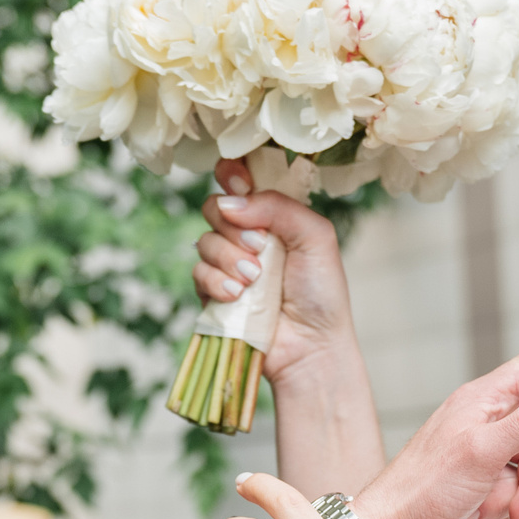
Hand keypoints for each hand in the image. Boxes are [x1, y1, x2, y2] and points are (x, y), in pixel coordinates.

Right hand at [194, 156, 357, 383]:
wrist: (311, 344)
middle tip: (260, 248)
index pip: (240, 180)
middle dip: (233, 225)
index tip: (239, 182)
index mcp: (273, 216)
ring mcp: (228, 264)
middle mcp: (247, 235)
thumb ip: (279, 207)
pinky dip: (216, 282)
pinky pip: (197, 273)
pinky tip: (238, 296)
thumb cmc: (321, 292)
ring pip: (204, 241)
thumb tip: (231, 201)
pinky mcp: (213, 293)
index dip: (232, 174)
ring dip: (229, 259)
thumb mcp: (316, 237)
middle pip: (215, 206)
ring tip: (255, 280)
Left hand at [353, 300, 518, 518]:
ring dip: (507, 503)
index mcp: (484, 400)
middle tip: (518, 505)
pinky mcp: (473, 486)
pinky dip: (493, 518)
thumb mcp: (486, 450)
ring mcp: (479, 455)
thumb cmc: (422, 489)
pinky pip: (508, 501)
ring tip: (477, 510)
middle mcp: (483, 422)